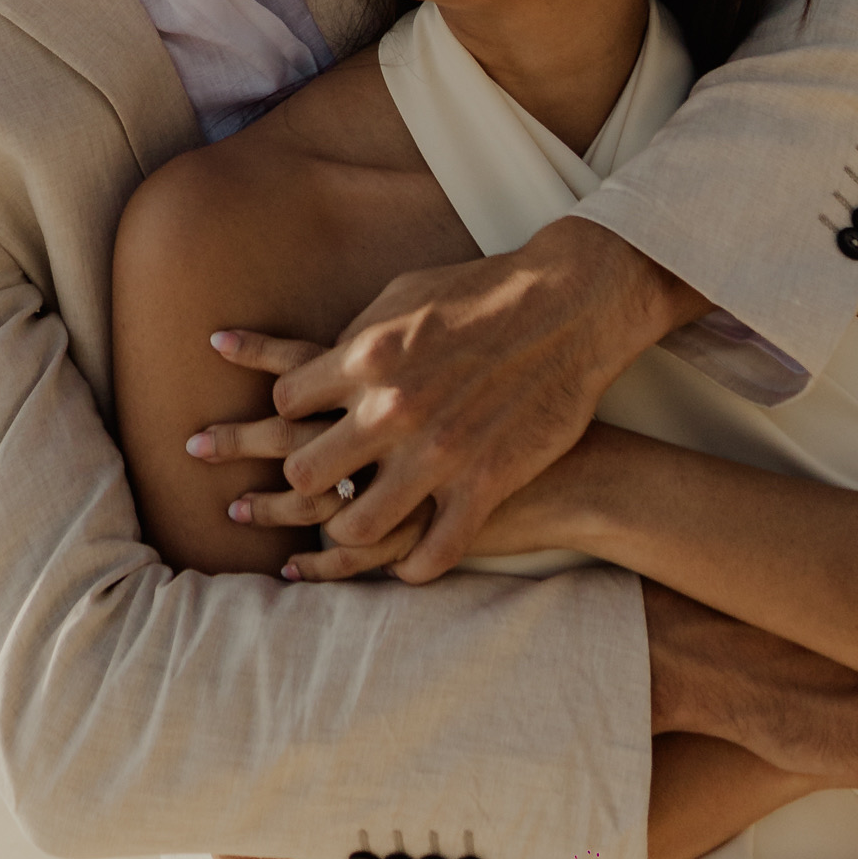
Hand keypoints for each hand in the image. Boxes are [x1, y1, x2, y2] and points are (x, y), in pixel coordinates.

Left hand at [197, 218, 691, 580]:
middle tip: (310, 477)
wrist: (571, 308)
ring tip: (345, 525)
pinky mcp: (485, 486)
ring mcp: (438, 453)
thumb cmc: (483, 293)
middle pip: (304, 469)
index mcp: (367, 354)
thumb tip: (322, 369)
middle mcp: (393, 408)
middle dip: (298, 476)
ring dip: (342, 529)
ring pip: (355, 524)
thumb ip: (358, 339)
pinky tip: (405, 563)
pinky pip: (430, 553)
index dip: (286, 411)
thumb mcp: (405, 294)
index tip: (300, 416)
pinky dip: (411, 565)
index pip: (287, 401)